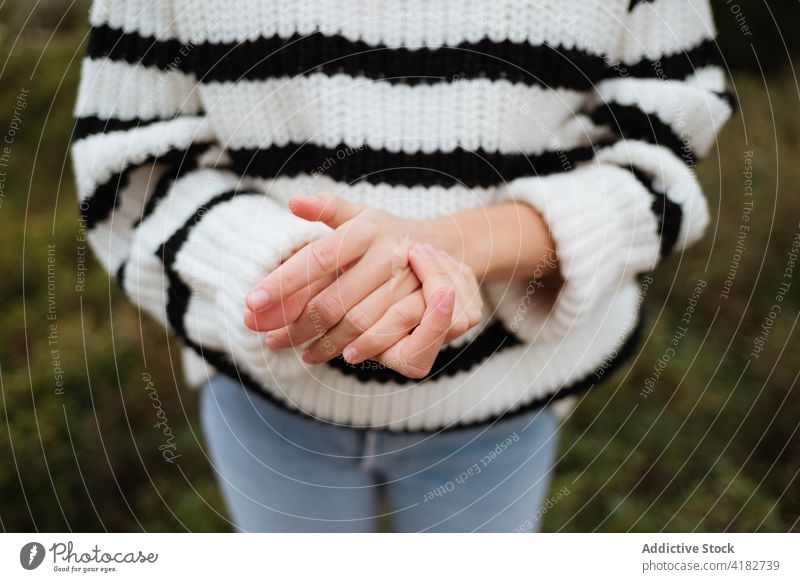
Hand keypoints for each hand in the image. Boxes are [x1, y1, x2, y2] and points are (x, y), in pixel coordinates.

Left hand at [243, 193, 482, 376]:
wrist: (449, 246)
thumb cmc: (388, 233)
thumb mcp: (360, 214)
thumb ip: (327, 208)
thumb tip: (292, 202)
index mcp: (365, 228)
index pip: (317, 257)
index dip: (284, 282)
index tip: (251, 302)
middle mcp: (387, 252)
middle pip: (331, 299)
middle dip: (294, 324)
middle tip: (266, 339)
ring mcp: (409, 280)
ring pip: (355, 322)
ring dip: (322, 342)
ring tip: (296, 352)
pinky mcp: (425, 304)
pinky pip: (384, 334)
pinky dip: (358, 347)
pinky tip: (337, 356)